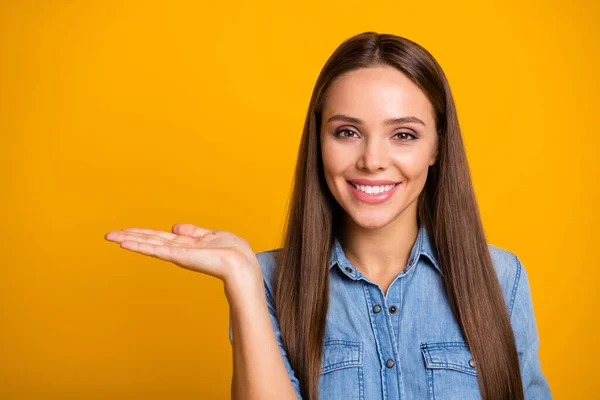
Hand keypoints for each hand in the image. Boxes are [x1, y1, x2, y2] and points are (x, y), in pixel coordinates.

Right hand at [104, 223, 259, 282]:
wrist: (241, 264)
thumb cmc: (233, 251)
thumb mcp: (211, 235)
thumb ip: (193, 231)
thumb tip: (174, 226)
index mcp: (187, 244)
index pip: (160, 238)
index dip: (143, 234)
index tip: (126, 232)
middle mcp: (179, 249)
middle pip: (150, 240)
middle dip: (130, 237)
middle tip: (108, 235)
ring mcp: (177, 253)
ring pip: (149, 245)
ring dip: (130, 240)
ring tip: (111, 237)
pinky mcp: (178, 256)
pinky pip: (155, 249)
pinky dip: (140, 246)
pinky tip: (126, 243)